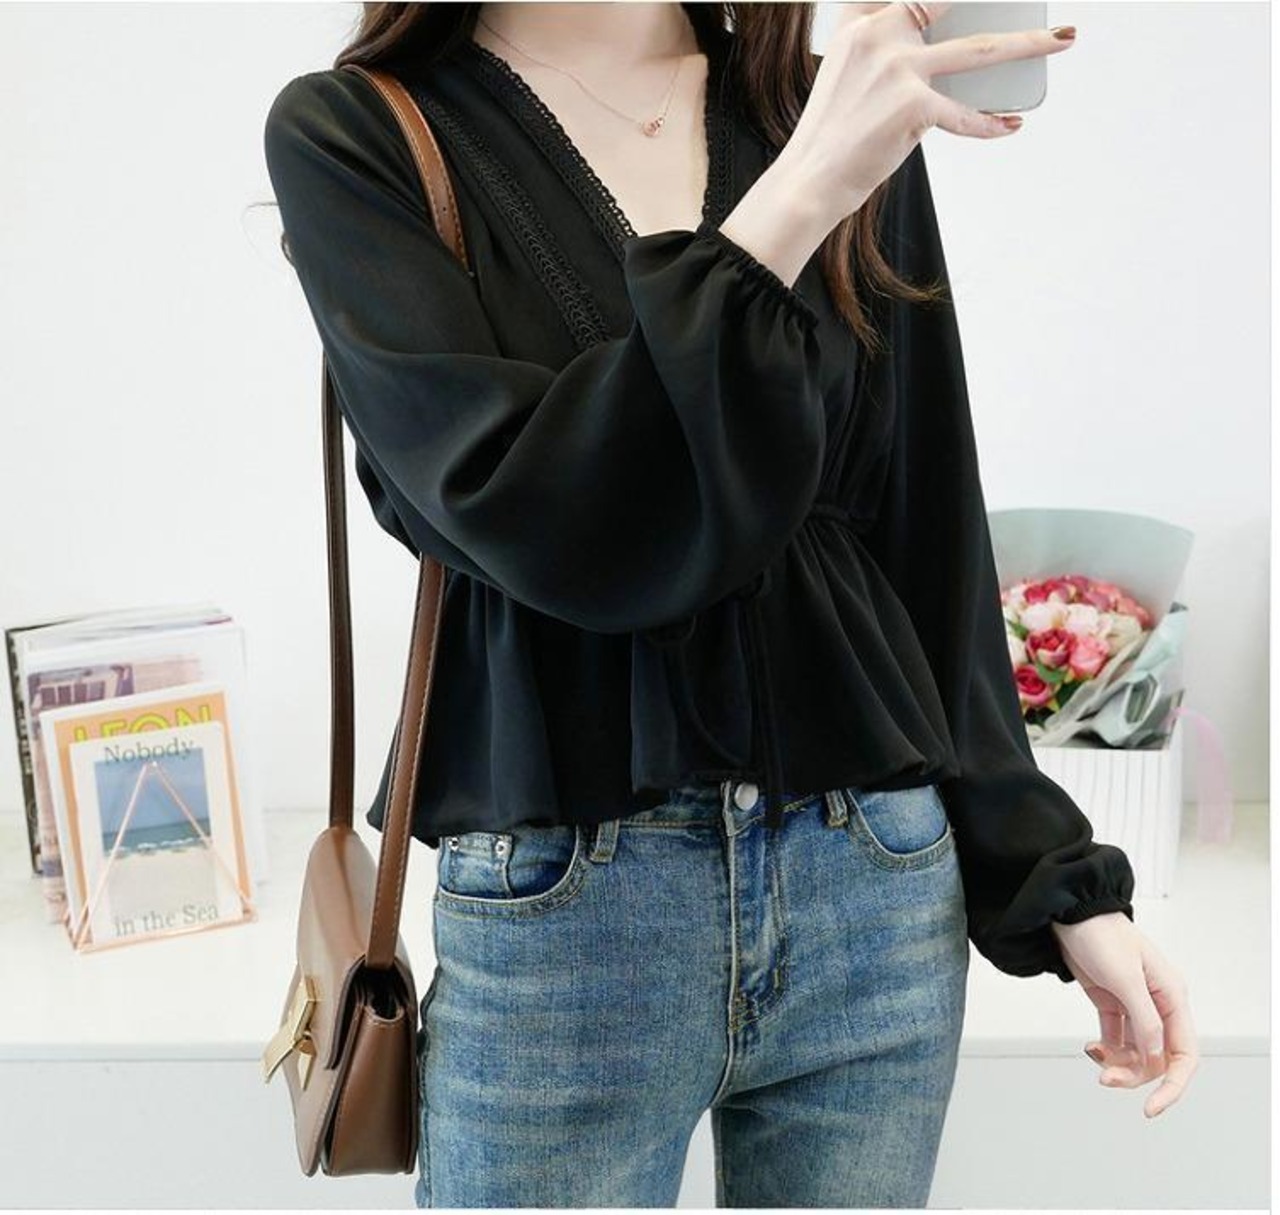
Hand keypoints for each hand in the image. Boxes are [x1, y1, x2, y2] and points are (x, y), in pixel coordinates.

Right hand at [778, 1, 1077, 213]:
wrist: (809, 181)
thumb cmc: (830, 138)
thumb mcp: (845, 77)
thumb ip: (883, 52)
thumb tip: (944, 59)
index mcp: (860, 24)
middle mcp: (880, 35)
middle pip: (952, 0)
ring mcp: (898, 69)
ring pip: (982, 49)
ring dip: (1029, 43)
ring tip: (1063, 38)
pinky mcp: (912, 106)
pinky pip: (965, 115)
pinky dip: (990, 125)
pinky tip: (1009, 125)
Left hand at [1051, 913, 1199, 1118]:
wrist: (1069, 912)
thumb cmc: (1100, 934)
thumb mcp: (1124, 977)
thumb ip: (1144, 1019)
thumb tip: (1156, 1056)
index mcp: (1172, 997)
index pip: (1184, 1054)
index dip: (1173, 1085)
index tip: (1153, 1106)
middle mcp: (1158, 1004)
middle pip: (1158, 1058)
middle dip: (1135, 1074)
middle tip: (1106, 1079)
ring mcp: (1134, 1004)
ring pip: (1136, 1051)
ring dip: (1118, 1063)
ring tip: (1095, 1058)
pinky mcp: (1112, 1002)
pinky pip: (1116, 1038)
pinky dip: (1106, 1050)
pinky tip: (1091, 1049)